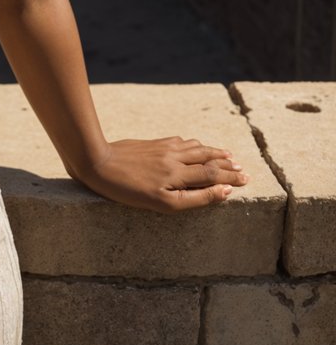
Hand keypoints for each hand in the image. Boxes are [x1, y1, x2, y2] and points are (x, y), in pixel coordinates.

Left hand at [69, 136, 249, 212]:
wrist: (98, 161)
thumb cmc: (128, 191)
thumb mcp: (162, 203)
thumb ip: (195, 197)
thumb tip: (223, 191)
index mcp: (179, 175)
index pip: (212, 175)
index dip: (230, 178)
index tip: (246, 178)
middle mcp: (174, 159)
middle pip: (206, 160)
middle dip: (226, 165)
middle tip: (243, 168)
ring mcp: (163, 149)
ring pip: (194, 148)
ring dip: (212, 151)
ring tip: (226, 154)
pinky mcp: (151, 144)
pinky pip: (178, 141)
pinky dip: (192, 143)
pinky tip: (193, 143)